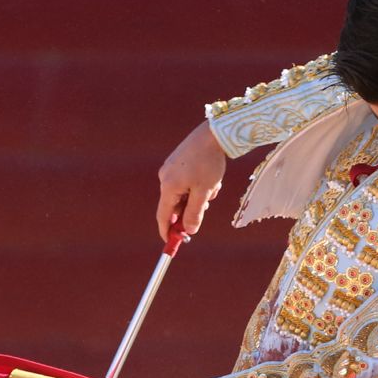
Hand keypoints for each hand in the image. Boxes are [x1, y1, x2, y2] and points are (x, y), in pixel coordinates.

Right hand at [157, 121, 227, 239]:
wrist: (213, 134)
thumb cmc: (208, 163)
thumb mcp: (204, 192)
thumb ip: (195, 213)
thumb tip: (189, 231)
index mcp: (168, 186)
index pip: (163, 216)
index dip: (167, 231)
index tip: (171, 243)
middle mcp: (165, 177)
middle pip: (175, 205)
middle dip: (192, 208)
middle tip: (208, 202)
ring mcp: (170, 169)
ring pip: (184, 194)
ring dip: (199, 196)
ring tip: (213, 184)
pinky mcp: (177, 163)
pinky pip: (187, 183)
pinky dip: (199, 186)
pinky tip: (211, 178)